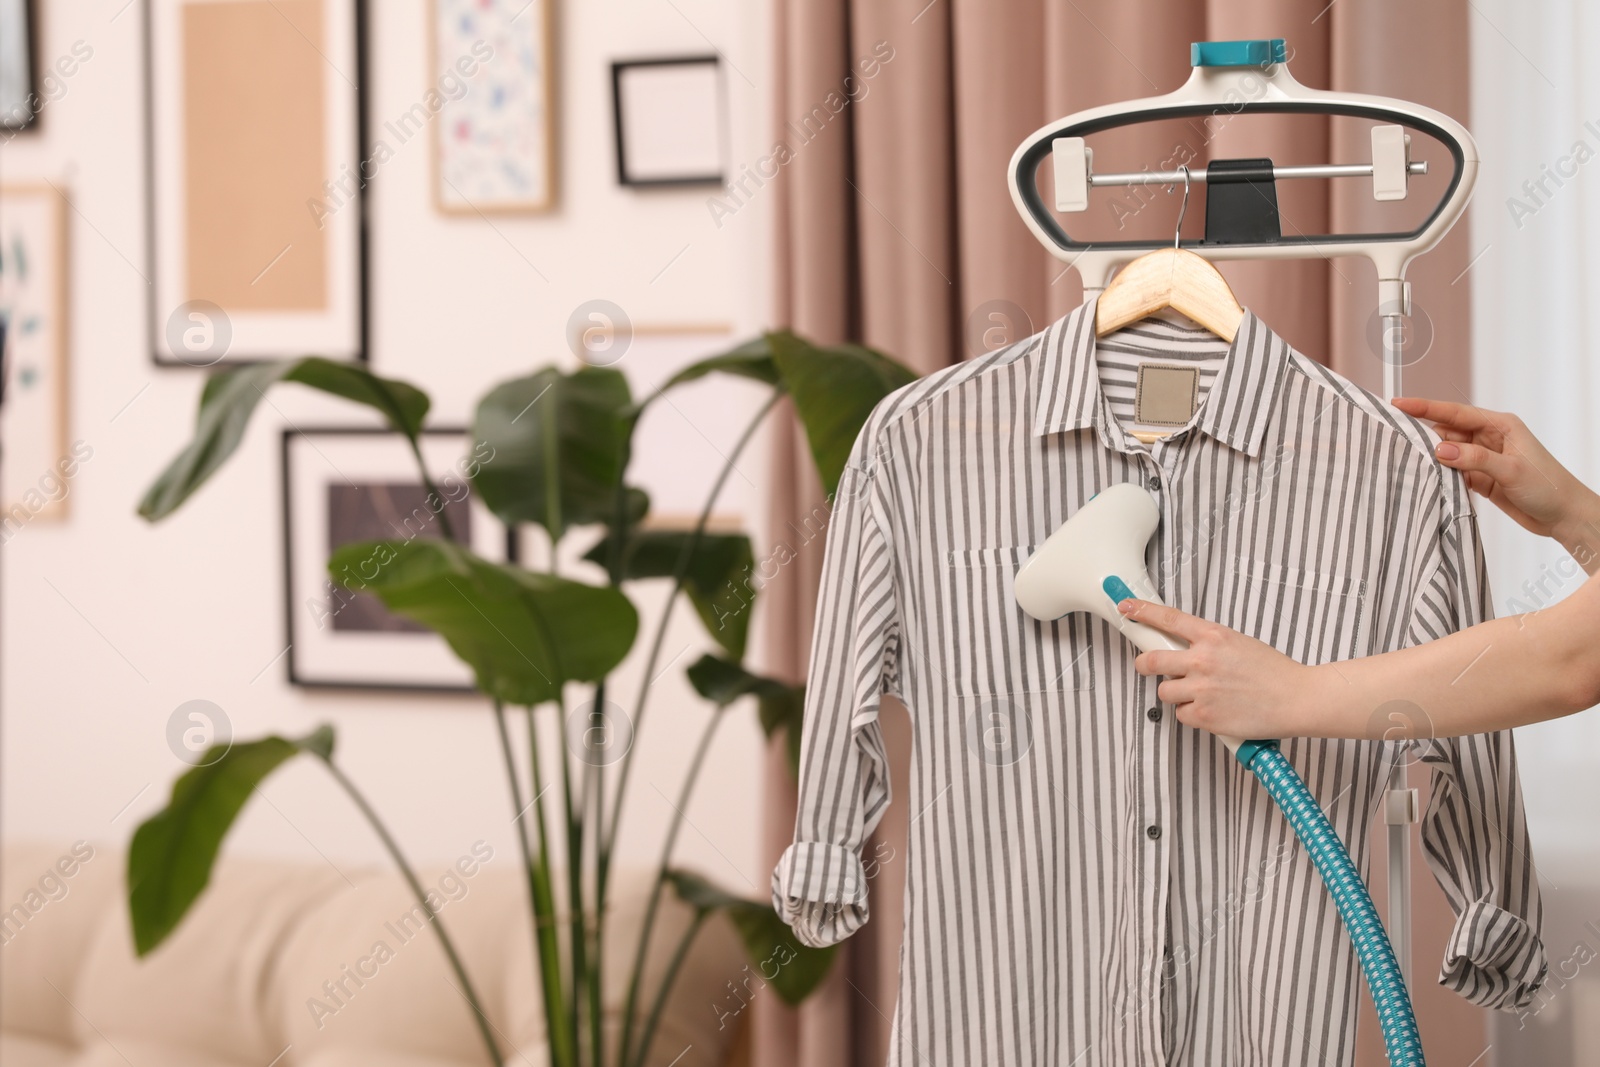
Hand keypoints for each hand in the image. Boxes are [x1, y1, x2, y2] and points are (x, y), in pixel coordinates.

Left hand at [1116, 599, 1317, 738]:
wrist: (1297, 699)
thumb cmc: (1274, 672)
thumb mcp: (1239, 643)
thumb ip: (1208, 644)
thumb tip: (1184, 648)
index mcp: (1213, 636)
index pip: (1167, 618)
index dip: (1142, 611)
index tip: (1126, 607)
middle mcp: (1202, 660)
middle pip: (1151, 660)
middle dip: (1145, 664)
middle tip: (1148, 666)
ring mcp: (1201, 689)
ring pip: (1164, 691)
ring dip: (1176, 693)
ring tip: (1202, 694)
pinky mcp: (1203, 715)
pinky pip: (1181, 714)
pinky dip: (1192, 714)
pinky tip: (1213, 710)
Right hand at [1392, 397, 1599, 547]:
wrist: (1564, 517)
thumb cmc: (1549, 488)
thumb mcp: (1512, 470)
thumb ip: (1476, 459)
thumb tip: (1440, 450)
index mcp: (1500, 426)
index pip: (1456, 413)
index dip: (1426, 408)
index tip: (1399, 404)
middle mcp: (1489, 438)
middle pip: (1447, 431)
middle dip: (1421, 433)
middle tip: (1392, 435)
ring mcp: (1483, 459)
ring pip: (1447, 452)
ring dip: (1429, 457)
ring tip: (1402, 457)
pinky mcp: (1480, 478)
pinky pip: (1452, 472)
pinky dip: (1438, 475)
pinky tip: (1423, 476)